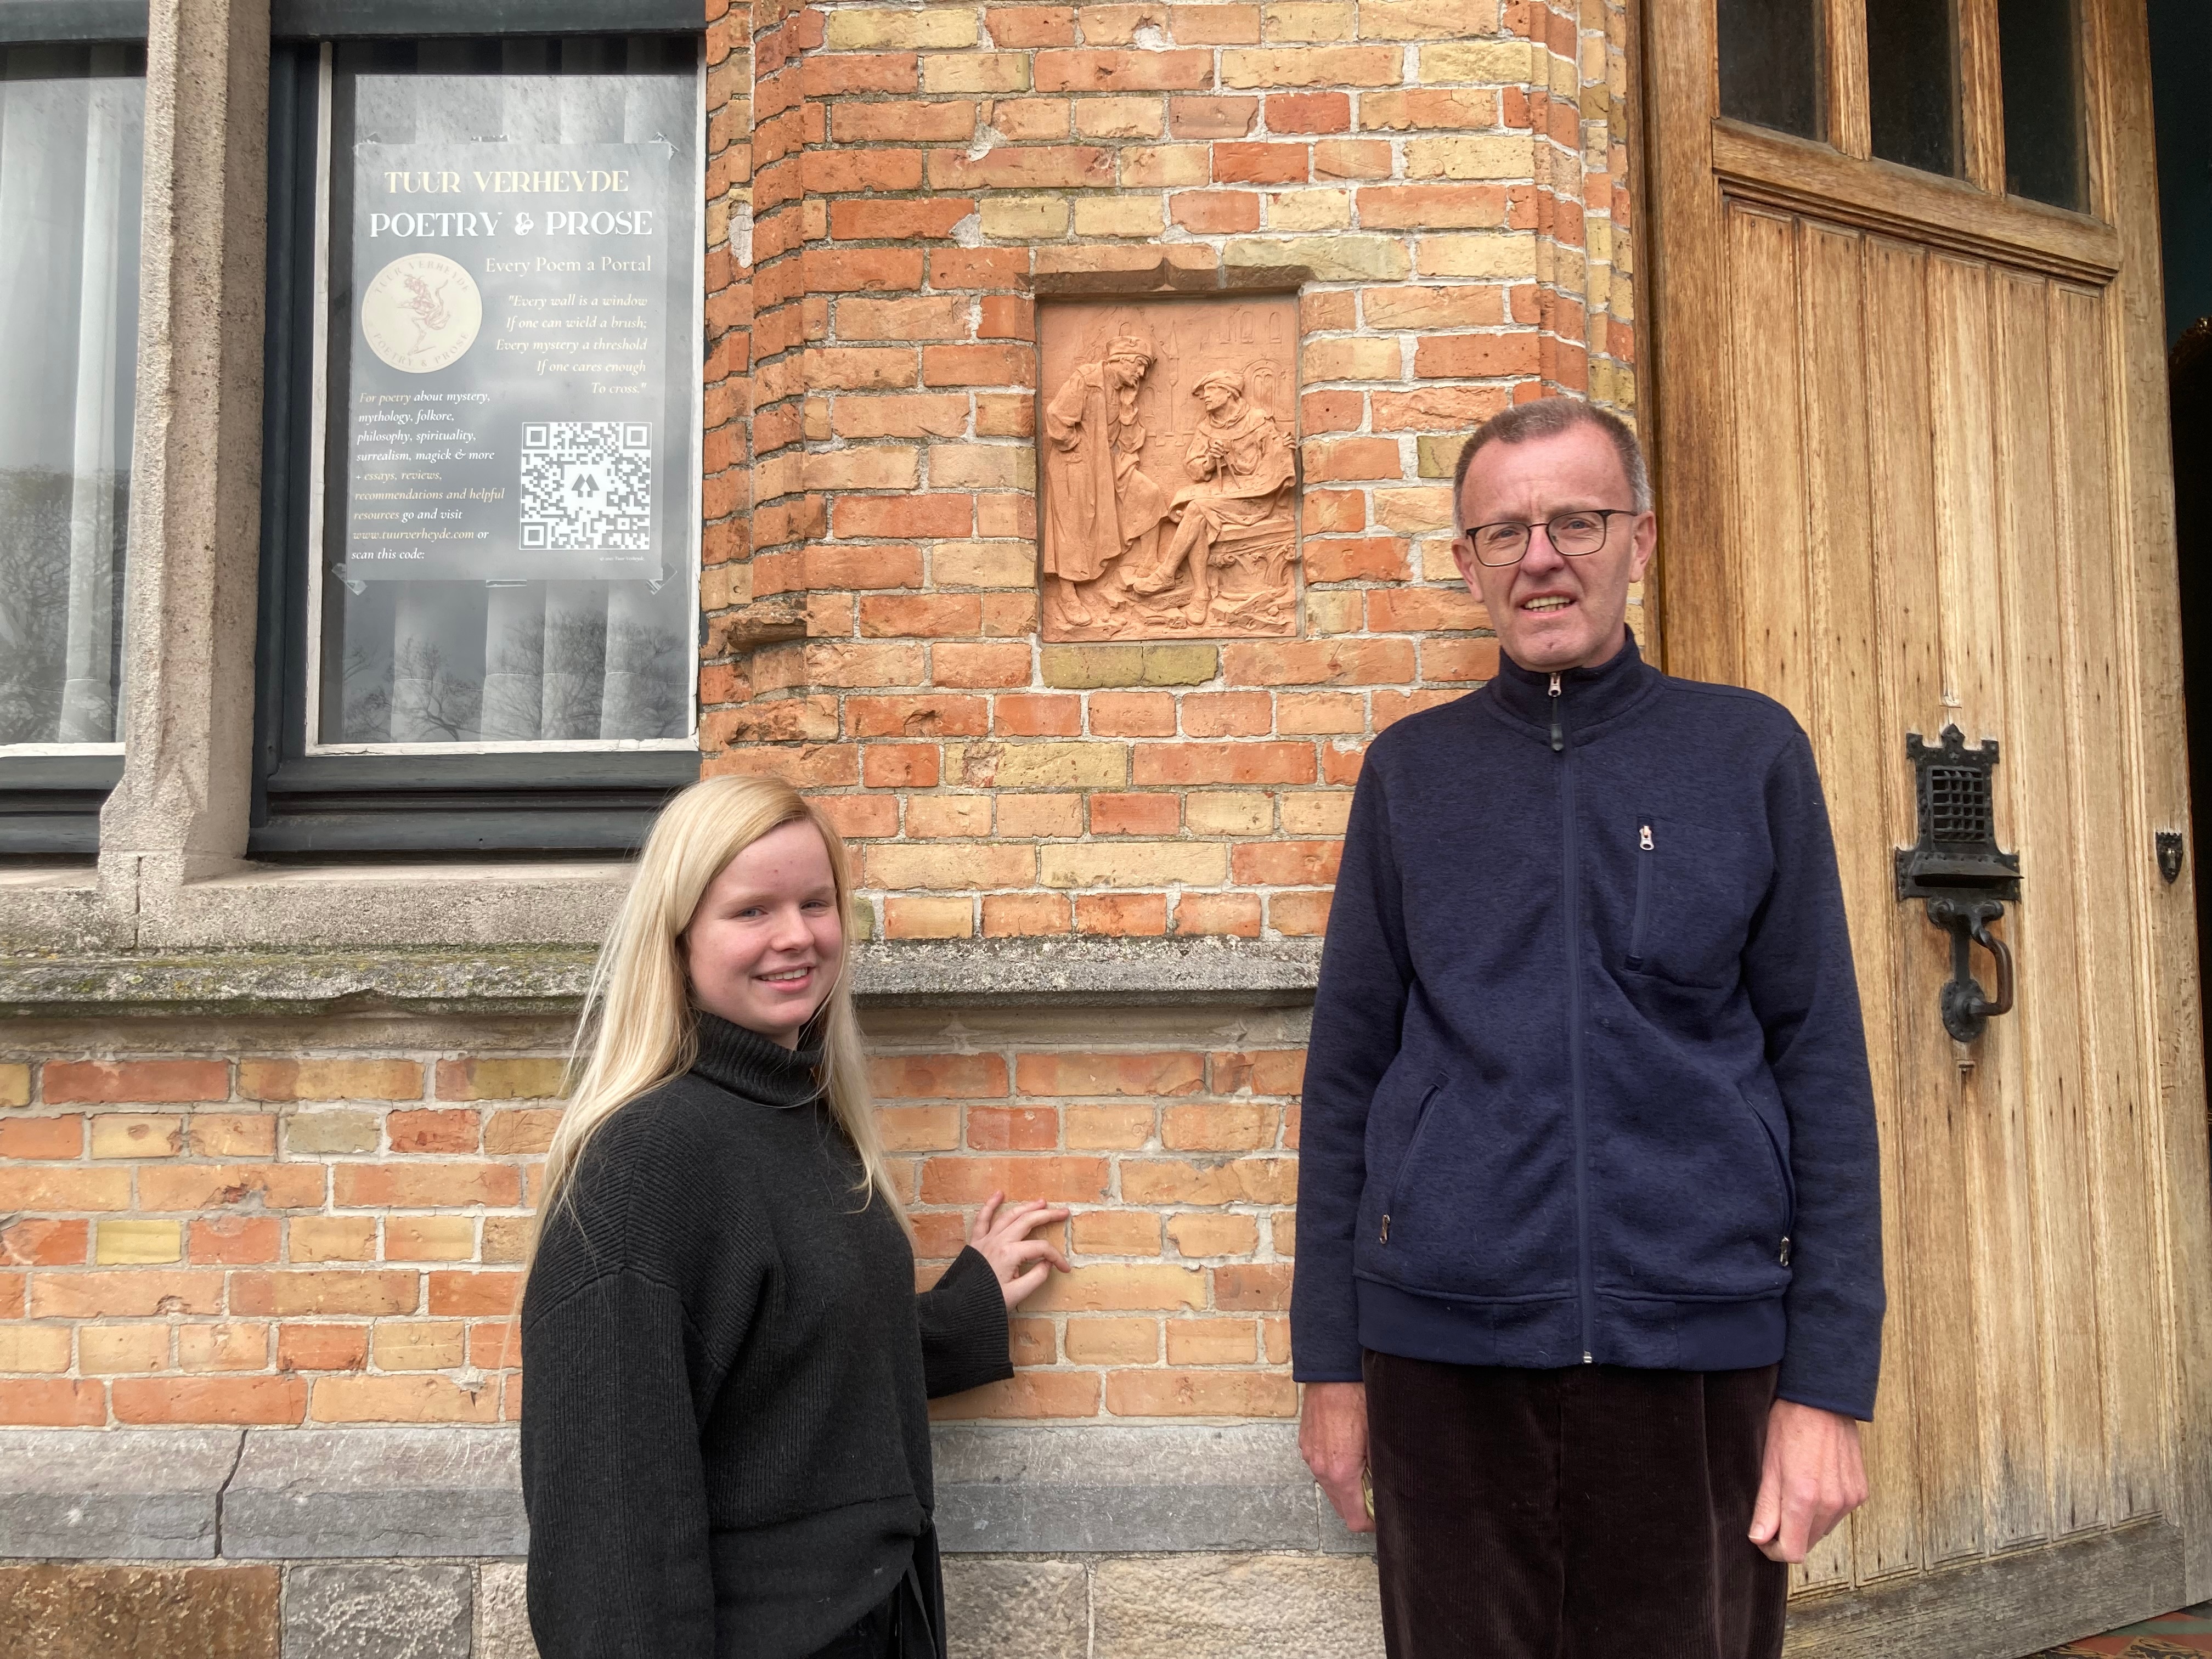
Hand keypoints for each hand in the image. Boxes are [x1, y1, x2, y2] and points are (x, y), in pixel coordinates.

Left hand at [967, 1192, 1070, 1309]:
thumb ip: (1037, 1277)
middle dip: (1048, 1215)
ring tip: (1041, 1202)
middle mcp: (999, 1241)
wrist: (960, 1306)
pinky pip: (983, 1218)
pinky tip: (999, 1194)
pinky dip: (990, 1205)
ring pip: (1009, 1215)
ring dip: (1026, 1206)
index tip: (1064, 1269)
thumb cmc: (988, 1301)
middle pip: (1028, 1221)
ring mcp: (987, 1239)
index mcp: (1011, 1254)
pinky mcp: (976, 1241)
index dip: (1056, 1257)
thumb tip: (1048, 1263)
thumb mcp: (1017, 1295)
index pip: (1041, 1248)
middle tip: (1063, 1212)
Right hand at [1299, 1381, 1373, 1533]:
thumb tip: (1390, 1490)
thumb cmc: (1358, 1399)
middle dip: (1359, 1506)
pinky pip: (1320, 1469)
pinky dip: (1334, 1471)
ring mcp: (1309, 1457)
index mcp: (1341, 1472)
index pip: (1353, 1519)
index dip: (1371, 1523)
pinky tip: (1348, 1453)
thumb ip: (1382, 1469)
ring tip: (1365, 1470)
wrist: (1331, 1372)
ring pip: (1330, 1488)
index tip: (1382, 1515)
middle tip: (1377, 1492)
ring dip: (1346, 1488)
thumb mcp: (1378, 1437)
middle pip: (1340, 1508)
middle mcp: (1321, 1469)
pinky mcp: (1305, 1444)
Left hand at [1748, 1400, 1867, 1562]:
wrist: (1823, 1398)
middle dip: (1790, 1533)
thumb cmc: (1790, 1424)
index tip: (1765, 1538)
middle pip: (1809, 1542)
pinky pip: (1839, 1513)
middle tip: (1775, 1509)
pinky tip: (1815, 1482)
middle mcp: (1832, 1503)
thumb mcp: (1768, 1464)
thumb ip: (1766, 1507)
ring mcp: (1850, 1498)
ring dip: (1807, 1520)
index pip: (1793, 1551)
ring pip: (1824, 1528)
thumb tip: (1760, 1539)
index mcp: (1804, 1498)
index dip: (1775, 1550)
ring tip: (1795, 1489)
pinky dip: (1825, 1507)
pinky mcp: (1860, 1492)